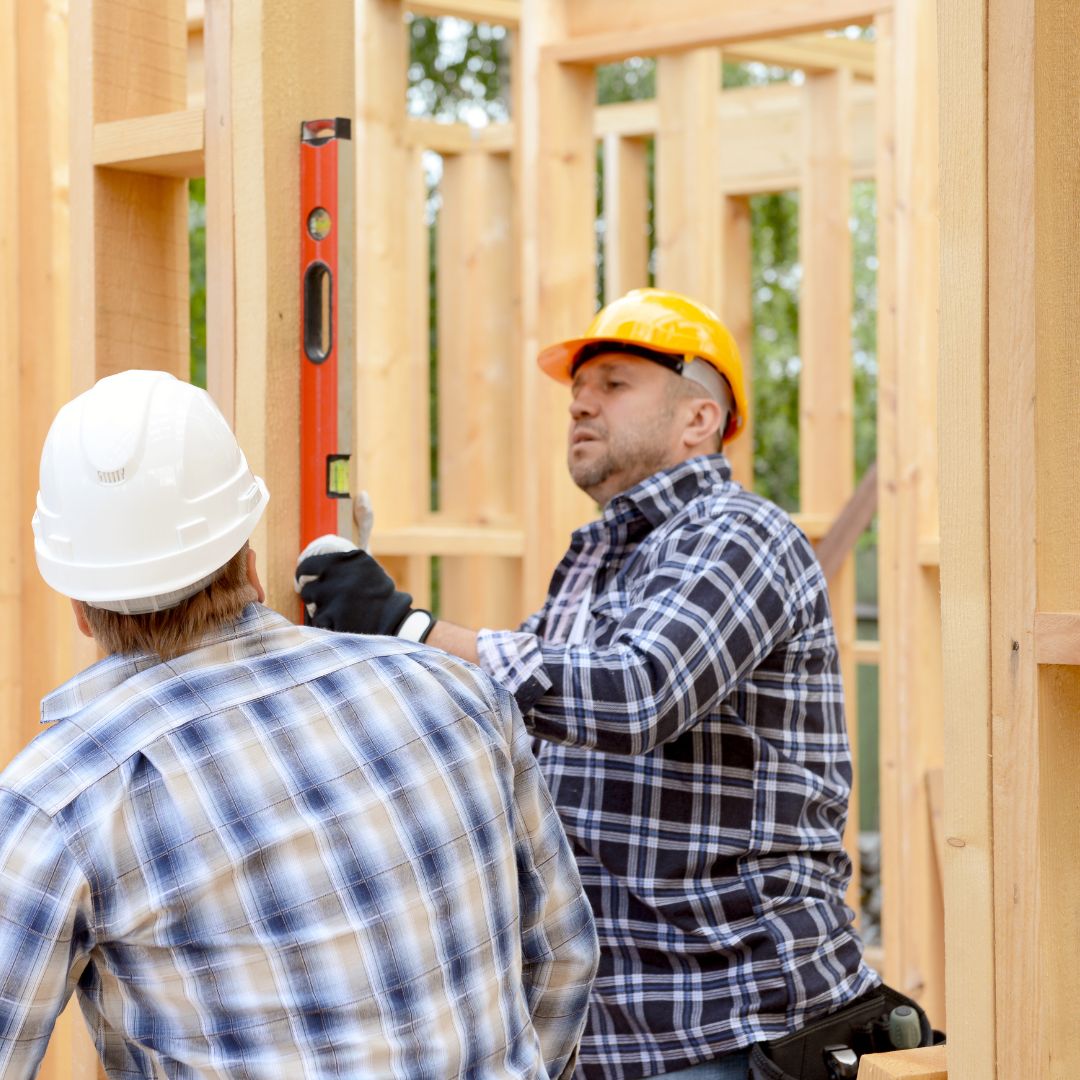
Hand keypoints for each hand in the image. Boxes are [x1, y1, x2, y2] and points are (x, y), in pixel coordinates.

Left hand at [295, 547, 413, 634]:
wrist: (397, 620)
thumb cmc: (381, 596)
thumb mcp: (367, 568)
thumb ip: (344, 564)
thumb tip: (312, 564)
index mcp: (348, 558)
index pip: (308, 564)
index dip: (304, 575)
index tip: (305, 580)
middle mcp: (339, 574)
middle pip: (307, 588)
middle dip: (314, 596)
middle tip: (327, 602)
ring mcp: (334, 596)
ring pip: (312, 606)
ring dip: (321, 611)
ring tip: (340, 614)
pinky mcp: (332, 617)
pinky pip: (319, 621)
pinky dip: (327, 625)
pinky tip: (342, 624)